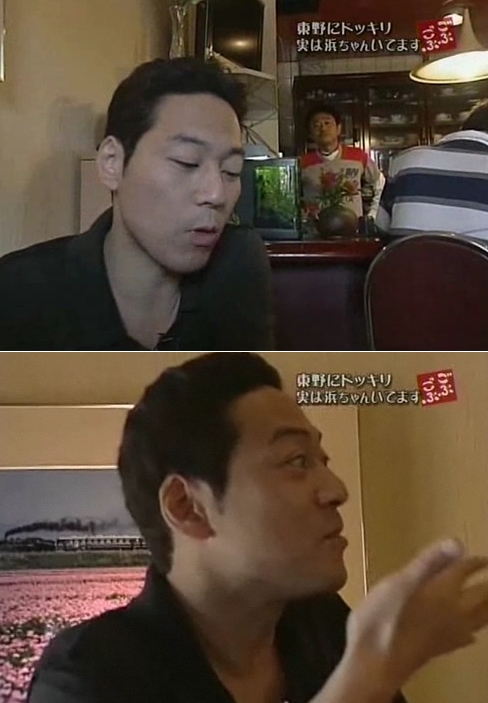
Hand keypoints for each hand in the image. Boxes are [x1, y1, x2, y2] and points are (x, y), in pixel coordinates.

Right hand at [344, 539, 487, 691]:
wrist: (376, 661)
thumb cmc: (383, 616)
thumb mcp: (400, 581)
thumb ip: (430, 561)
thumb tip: (458, 542)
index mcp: (444, 590)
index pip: (466, 570)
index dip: (476, 562)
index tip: (483, 558)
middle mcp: (454, 610)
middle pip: (482, 596)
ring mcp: (451, 632)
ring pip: (481, 618)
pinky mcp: (442, 648)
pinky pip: (468, 637)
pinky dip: (474, 629)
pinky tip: (470, 632)